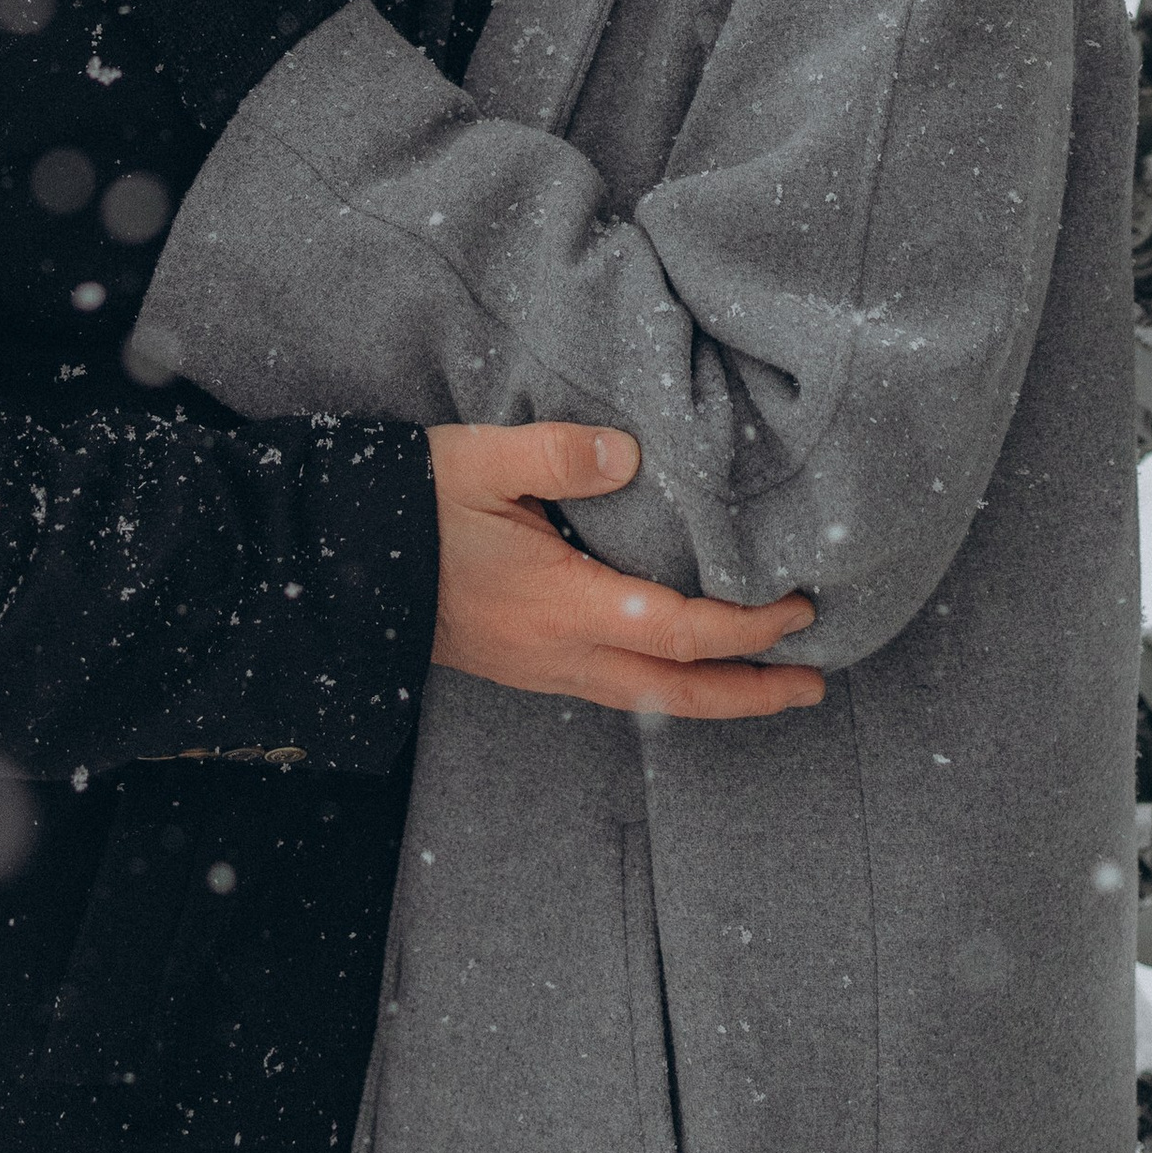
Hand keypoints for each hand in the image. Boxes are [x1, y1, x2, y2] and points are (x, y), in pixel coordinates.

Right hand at [428, 422, 822, 721]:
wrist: (339, 569)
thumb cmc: (410, 507)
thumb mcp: (479, 460)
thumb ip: (557, 455)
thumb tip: (632, 453)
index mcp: (560, 605)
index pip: (678, 630)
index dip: (747, 627)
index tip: (798, 606)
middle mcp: (560, 651)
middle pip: (676, 692)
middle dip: (750, 692)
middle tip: (813, 682)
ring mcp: (543, 667)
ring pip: (648, 699)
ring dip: (714, 695)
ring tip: (767, 684)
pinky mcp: (529, 665)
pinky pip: (617, 688)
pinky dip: (667, 684)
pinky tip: (683, 665)